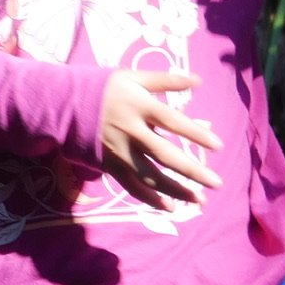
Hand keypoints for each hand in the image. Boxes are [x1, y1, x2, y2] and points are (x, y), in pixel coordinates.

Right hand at [98, 69, 222, 210]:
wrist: (65, 104)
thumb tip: (198, 80)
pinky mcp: (110, 165)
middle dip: (192, 171)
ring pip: (150, 176)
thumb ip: (165, 80)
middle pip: (166, 155)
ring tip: (198, 200)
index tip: (218, 146)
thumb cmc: (104, 88)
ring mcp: (120, 151)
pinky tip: (169, 207)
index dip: (197, 134)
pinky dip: (150, 198)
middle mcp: (131, 131)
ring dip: (176, 190)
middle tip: (217, 183)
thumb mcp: (133, 77)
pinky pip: (132, 186)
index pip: (174, 122)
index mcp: (140, 106)